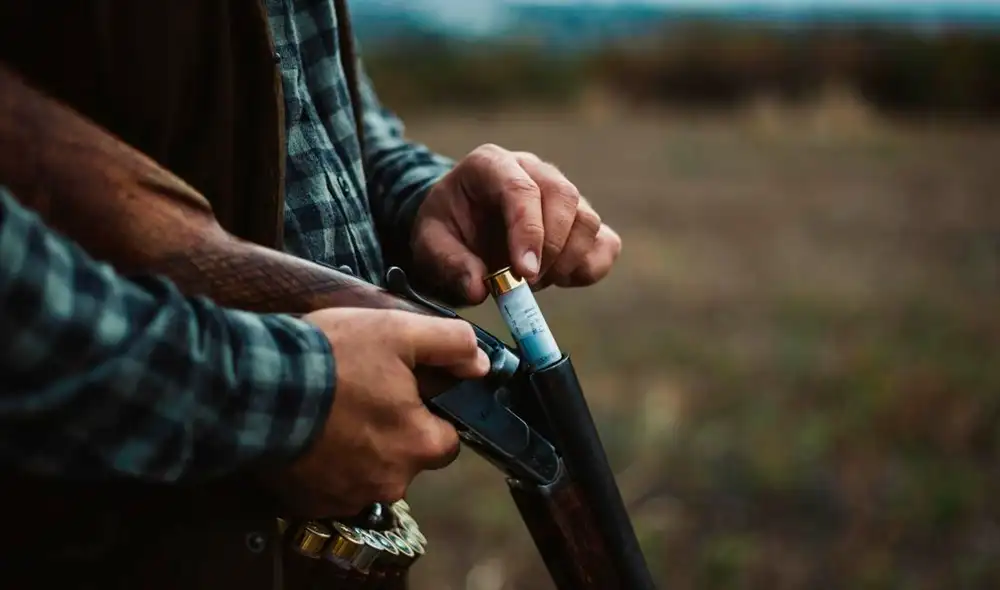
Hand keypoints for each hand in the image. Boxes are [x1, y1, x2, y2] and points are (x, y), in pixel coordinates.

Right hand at [277, 308, 489, 516]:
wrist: (256, 385)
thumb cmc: (331, 358)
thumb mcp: (398, 331)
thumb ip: (449, 344)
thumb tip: (480, 363)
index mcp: (419, 445)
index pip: (447, 437)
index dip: (430, 411)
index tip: (405, 390)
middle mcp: (390, 482)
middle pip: (406, 455)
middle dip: (391, 429)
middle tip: (363, 393)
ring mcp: (349, 497)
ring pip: (370, 470)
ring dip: (358, 446)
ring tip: (333, 408)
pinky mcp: (313, 502)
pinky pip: (333, 483)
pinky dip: (327, 461)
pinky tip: (313, 430)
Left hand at [411, 144, 621, 303]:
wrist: (460, 228)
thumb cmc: (446, 230)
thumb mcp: (429, 245)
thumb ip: (449, 264)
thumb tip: (478, 289)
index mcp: (491, 165)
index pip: (521, 189)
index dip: (528, 232)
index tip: (523, 273)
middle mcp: (532, 170)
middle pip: (564, 197)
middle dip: (551, 249)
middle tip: (527, 284)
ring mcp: (562, 193)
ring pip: (588, 220)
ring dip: (567, 262)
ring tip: (533, 282)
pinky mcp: (580, 221)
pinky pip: (606, 242)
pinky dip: (590, 268)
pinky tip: (560, 279)